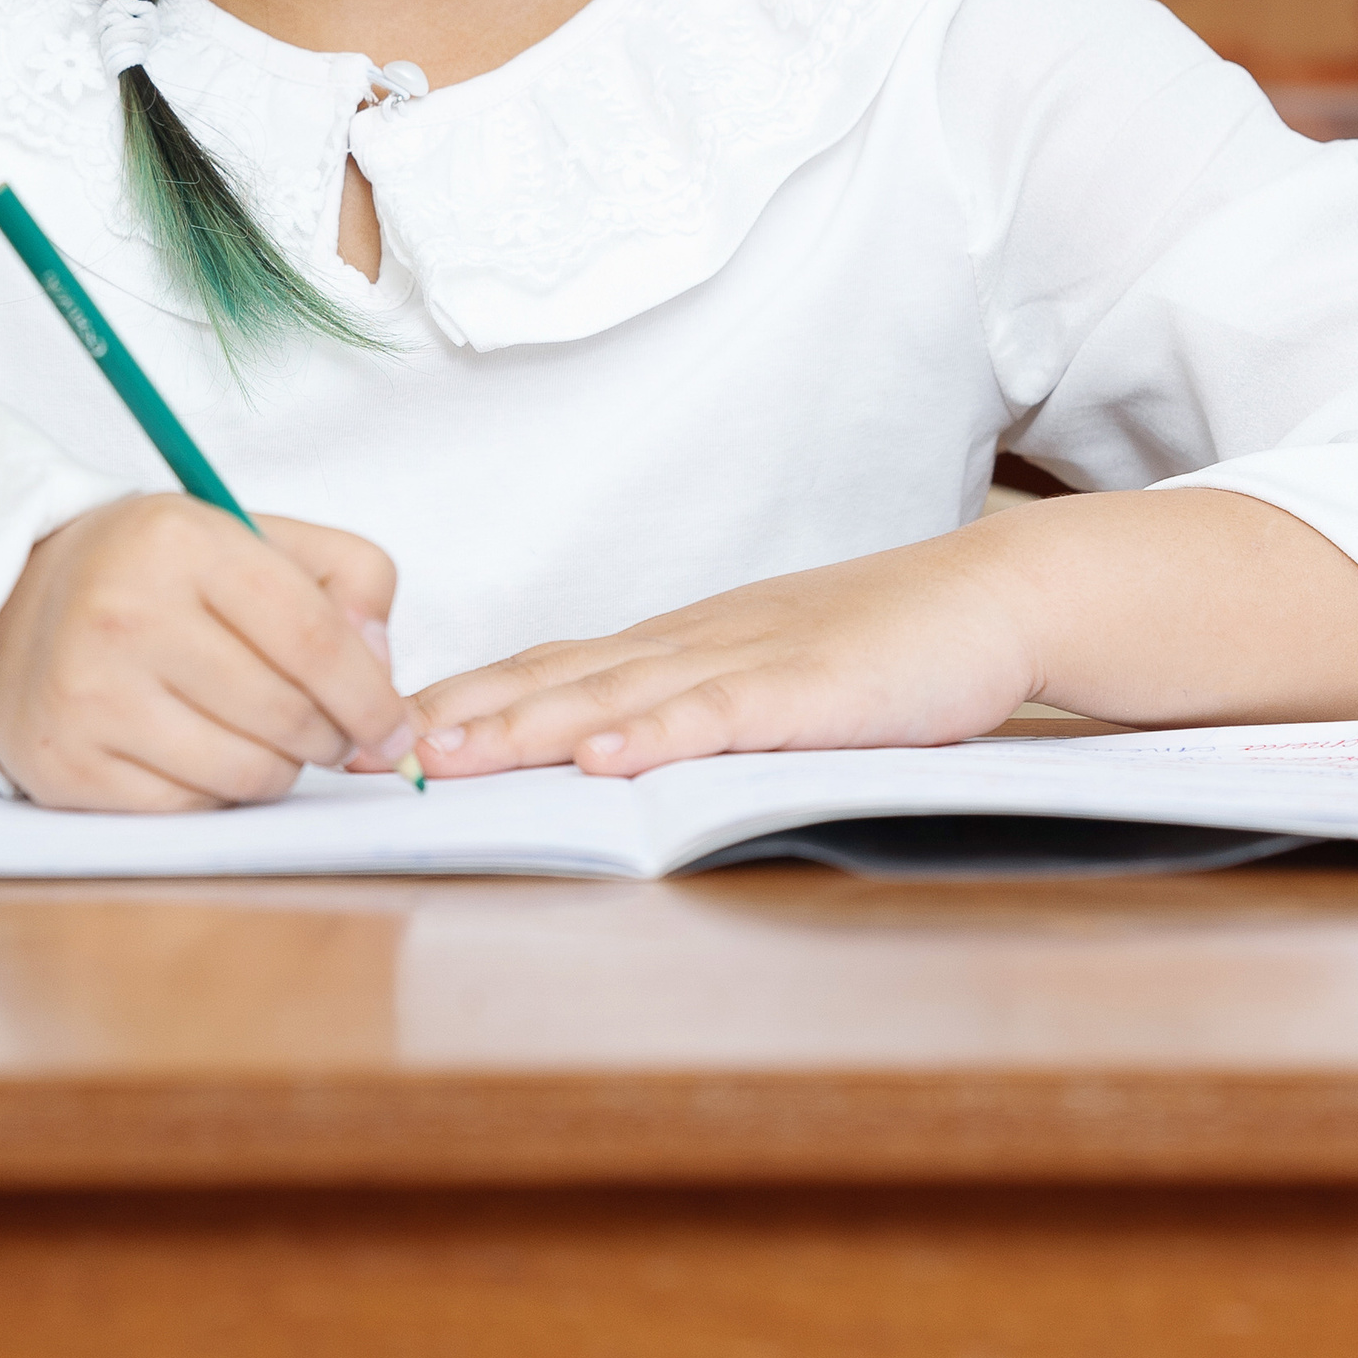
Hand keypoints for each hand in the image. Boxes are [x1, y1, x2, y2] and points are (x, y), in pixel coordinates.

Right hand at [0, 493, 417, 810]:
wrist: (11, 610)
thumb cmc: (153, 574)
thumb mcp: (248, 534)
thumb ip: (343, 576)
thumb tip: (381, 667)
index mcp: (179, 543)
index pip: (310, 635)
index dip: (369, 693)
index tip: (392, 724)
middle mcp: (125, 616)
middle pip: (286, 713)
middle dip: (332, 735)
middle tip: (331, 730)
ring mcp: (89, 697)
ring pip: (247, 772)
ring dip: (281, 767)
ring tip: (265, 733)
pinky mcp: (66, 768)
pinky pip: (192, 810)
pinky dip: (219, 792)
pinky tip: (202, 751)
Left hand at [399, 533, 1042, 781]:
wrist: (991, 599)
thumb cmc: (882, 650)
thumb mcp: (765, 677)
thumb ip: (689, 707)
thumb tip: (599, 755)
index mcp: (679, 645)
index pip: (548, 668)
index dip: (463, 699)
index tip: (376, 729)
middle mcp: (694, 643)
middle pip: (556, 677)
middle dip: (460, 715)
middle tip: (366, 746)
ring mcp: (750, 660)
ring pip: (617, 695)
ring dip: (525, 725)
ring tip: (447, 753)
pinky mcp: (811, 689)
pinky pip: (722, 714)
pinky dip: (656, 736)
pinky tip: (604, 757)